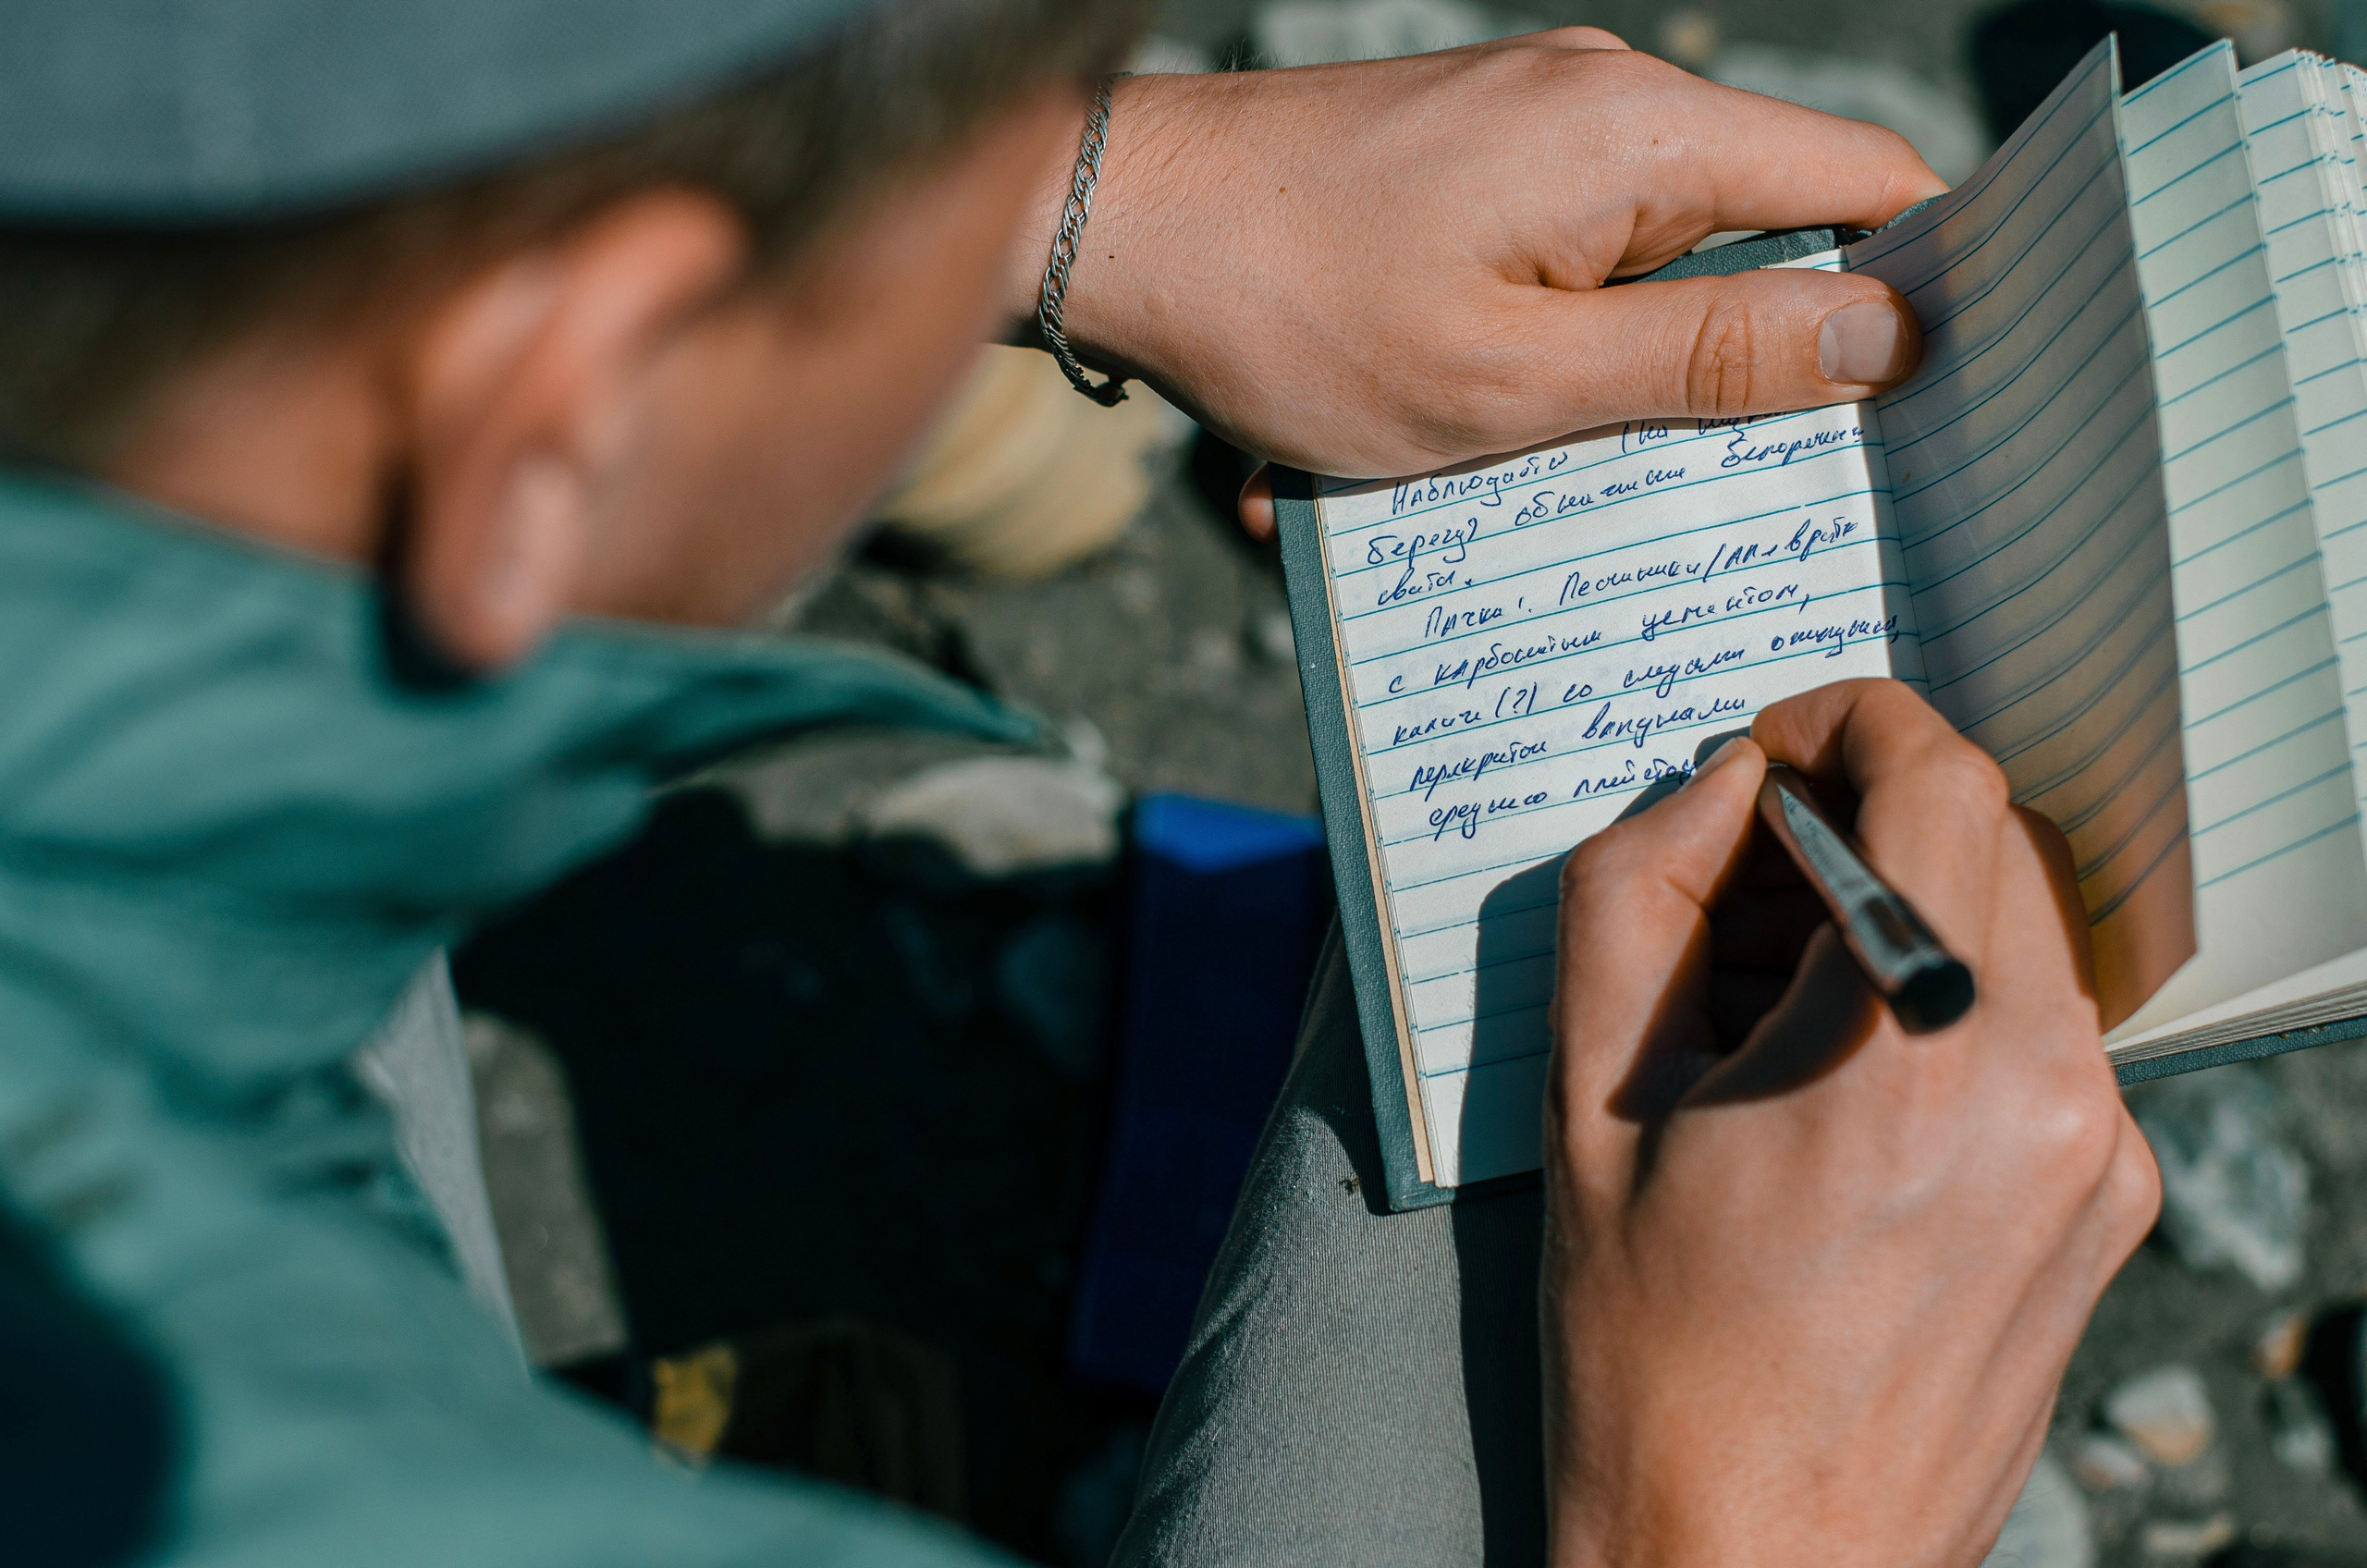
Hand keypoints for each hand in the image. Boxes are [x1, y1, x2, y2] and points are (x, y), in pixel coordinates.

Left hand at [1006, 31, 1946, 524]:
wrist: (1117, 229)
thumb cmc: (1292, 311)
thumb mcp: (1513, 379)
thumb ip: (1704, 358)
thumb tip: (1887, 332)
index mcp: (1640, 135)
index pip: (1862, 182)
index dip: (1933, 280)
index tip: (1965, 393)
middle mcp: (1602, 104)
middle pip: (1768, 225)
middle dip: (1782, 354)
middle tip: (1795, 482)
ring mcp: (1531, 127)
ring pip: (1663, 255)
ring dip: (1654, 367)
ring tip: (1629, 475)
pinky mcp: (1472, 163)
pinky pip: (1574, 256)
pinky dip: (1567, 345)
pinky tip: (1520, 433)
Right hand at [1542, 680, 2159, 1567]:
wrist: (1752, 1563)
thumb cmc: (1653, 1355)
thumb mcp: (1586, 1104)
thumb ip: (1633, 898)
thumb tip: (1712, 791)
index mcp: (1911, 1048)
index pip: (1936, 776)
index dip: (1844, 722)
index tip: (1765, 755)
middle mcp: (2047, 1086)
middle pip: (1989, 839)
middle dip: (1864, 815)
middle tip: (1741, 881)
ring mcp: (2101, 1155)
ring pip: (2021, 931)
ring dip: (1906, 910)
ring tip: (1772, 1004)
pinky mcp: (2110, 1208)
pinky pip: (2042, 1033)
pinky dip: (1950, 1002)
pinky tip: (1840, 1089)